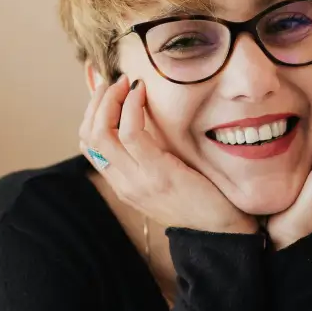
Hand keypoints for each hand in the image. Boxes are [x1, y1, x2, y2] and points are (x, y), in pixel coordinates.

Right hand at [79, 75, 258, 235]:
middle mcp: (124, 184)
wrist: (223, 229)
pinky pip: (131, 133)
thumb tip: (145, 118)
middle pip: (88, 136)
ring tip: (125, 82)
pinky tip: (141, 92)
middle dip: (96, 102)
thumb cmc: (202, 198)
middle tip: (114, 81)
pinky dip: (131, 106)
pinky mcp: (157, 173)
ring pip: (101, 133)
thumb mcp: (168, 175)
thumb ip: (152, 154)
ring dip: (110, 99)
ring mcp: (137, 180)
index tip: (106, 90)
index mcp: (123, 184)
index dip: (91, 112)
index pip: (89, 145)